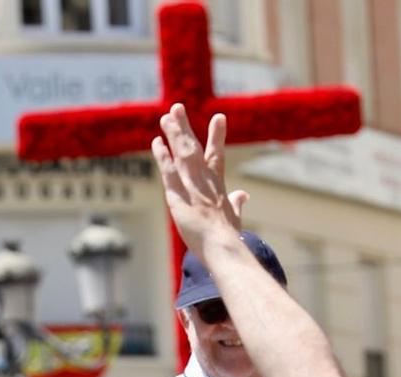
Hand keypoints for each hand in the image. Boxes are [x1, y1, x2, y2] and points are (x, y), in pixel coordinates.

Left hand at [150, 105, 245, 253]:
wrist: (222, 245)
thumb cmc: (229, 236)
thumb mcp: (235, 217)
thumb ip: (237, 204)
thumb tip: (243, 195)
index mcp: (218, 185)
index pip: (216, 155)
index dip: (216, 136)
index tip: (219, 117)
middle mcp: (205, 180)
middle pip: (193, 148)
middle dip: (185, 127)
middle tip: (177, 108)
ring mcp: (191, 186)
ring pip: (181, 154)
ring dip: (173, 134)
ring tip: (165, 117)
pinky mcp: (178, 196)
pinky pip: (168, 171)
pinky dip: (163, 156)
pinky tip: (157, 142)